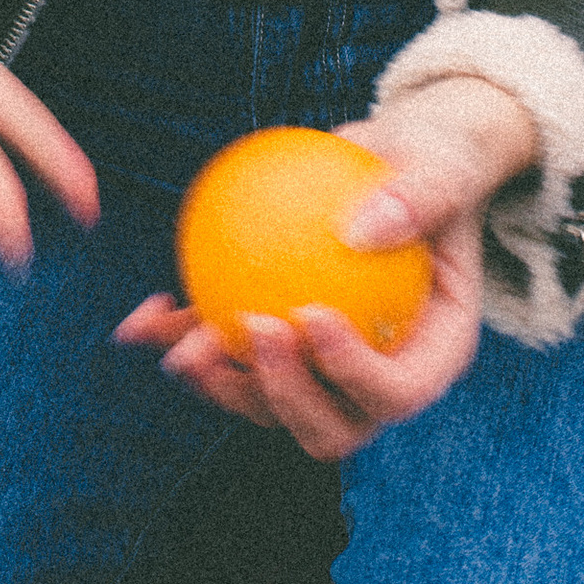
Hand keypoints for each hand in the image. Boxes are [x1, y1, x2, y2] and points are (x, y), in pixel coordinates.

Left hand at [114, 75, 541, 460]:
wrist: (397, 160)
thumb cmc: (436, 158)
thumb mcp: (443, 161)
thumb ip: (417, 195)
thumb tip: (359, 230)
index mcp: (433, 351)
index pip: (397, 391)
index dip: (353, 375)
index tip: (310, 316)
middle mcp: (379, 376)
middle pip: (333, 425)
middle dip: (283, 398)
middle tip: (249, 330)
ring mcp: (324, 372)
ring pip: (271, 407)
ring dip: (224, 388)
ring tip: (184, 348)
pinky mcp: (275, 348)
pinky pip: (228, 355)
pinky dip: (183, 342)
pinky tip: (140, 319)